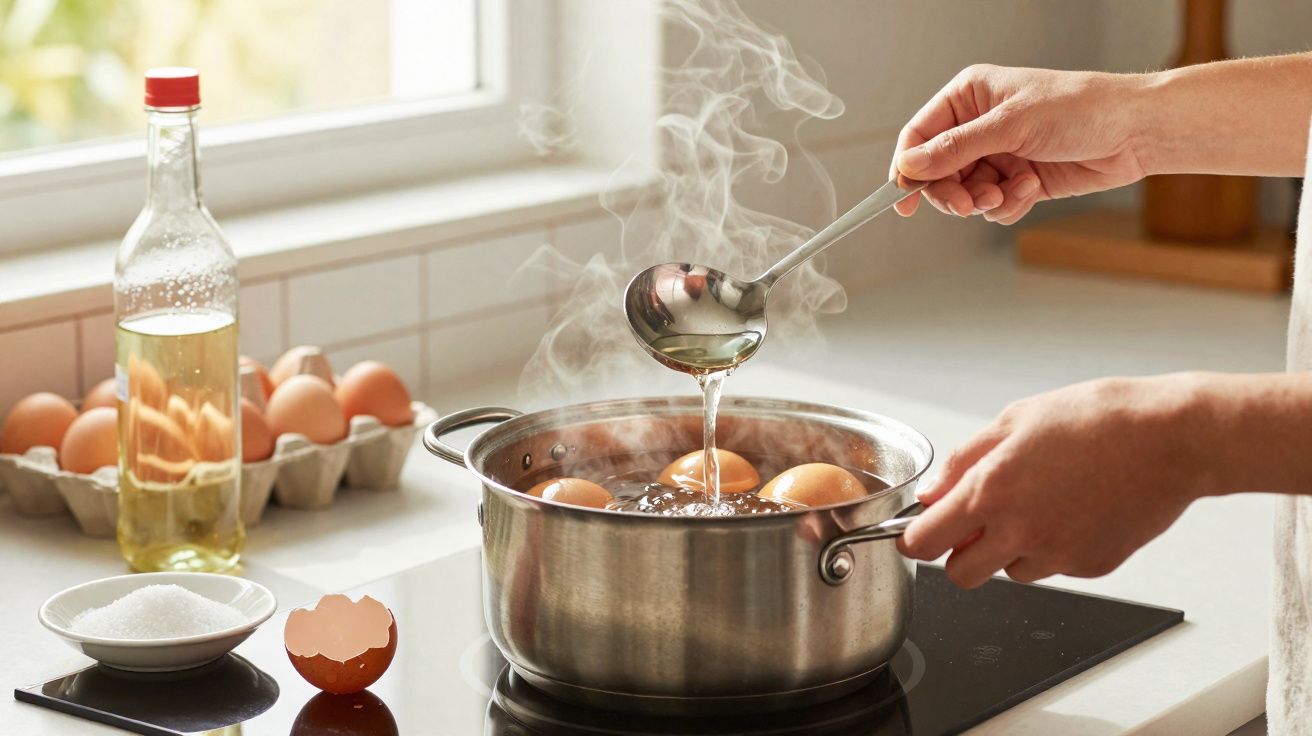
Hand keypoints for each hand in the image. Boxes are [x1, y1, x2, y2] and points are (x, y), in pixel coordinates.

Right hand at [891, 65, 1149, 223]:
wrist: (1133, 132)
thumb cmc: (1080, 109)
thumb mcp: (1010, 126)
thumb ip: (955, 148)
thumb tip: (909, 165)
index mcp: (969, 97)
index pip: (920, 135)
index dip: (908, 167)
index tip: (903, 198)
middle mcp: (979, 126)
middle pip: (937, 172)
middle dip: (952, 192)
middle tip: (967, 205)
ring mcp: (998, 154)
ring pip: (965, 193)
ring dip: (983, 201)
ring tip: (1008, 193)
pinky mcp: (1017, 181)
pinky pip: (992, 205)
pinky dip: (1007, 205)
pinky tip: (1030, 190)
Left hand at [897, 375, 1209, 587]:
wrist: (1170, 438)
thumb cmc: (1098, 418)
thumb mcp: (1014, 420)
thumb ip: (964, 461)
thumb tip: (934, 494)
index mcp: (991, 493)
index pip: (923, 543)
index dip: (915, 538)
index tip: (920, 531)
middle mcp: (1020, 532)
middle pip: (960, 575)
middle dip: (960, 553)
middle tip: (978, 522)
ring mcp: (1058, 555)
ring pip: (1010, 572)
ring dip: (1011, 549)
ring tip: (1042, 503)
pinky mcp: (1091, 567)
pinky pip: (1054, 568)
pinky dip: (1054, 548)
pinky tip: (1075, 510)